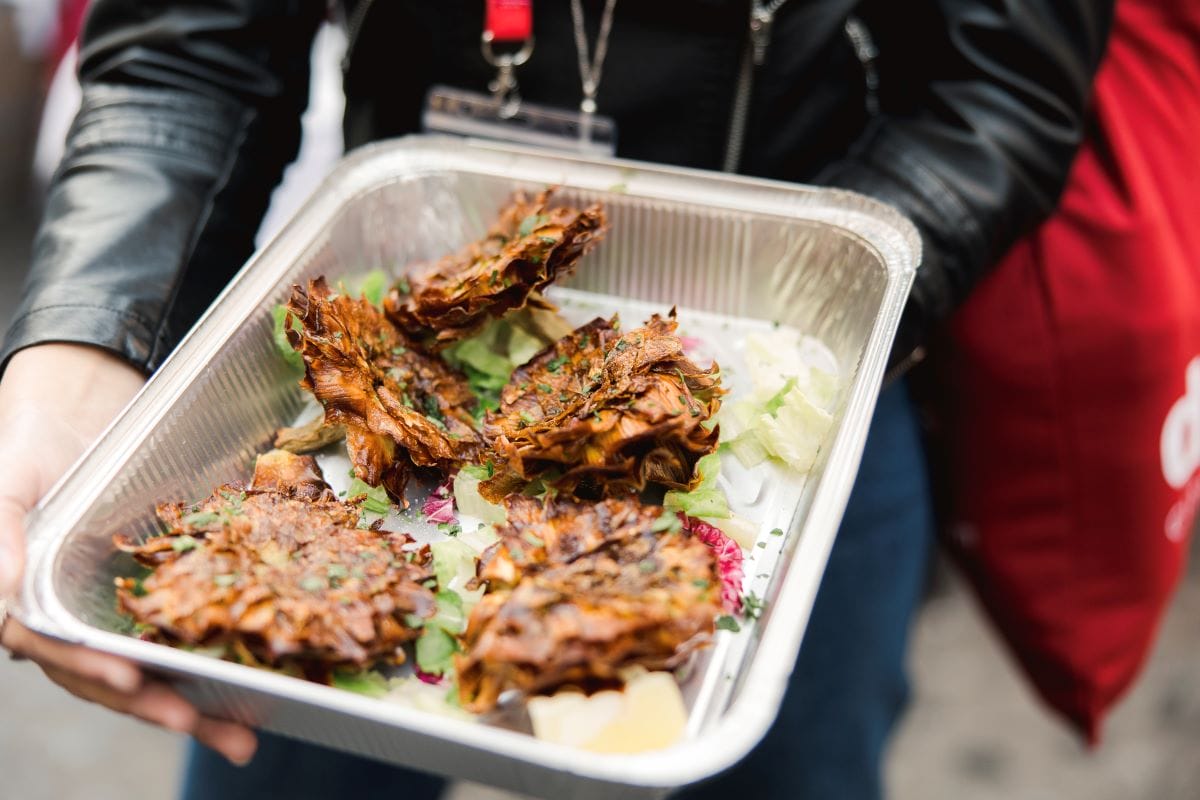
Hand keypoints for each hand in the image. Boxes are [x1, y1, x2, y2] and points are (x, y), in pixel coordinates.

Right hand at [0, 343, 256, 764]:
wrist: (74, 411)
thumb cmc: (29, 449)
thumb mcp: (8, 486)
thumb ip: (2, 536)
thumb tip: (0, 596)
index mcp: (26, 604)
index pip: (56, 649)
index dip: (90, 668)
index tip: (130, 681)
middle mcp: (71, 620)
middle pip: (110, 677)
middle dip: (157, 706)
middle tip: (207, 727)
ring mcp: (113, 612)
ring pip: (151, 667)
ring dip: (193, 703)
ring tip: (244, 733)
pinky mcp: (157, 594)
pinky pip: (182, 630)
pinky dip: (211, 656)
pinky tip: (255, 680)